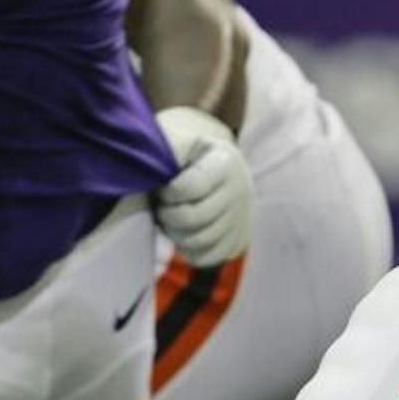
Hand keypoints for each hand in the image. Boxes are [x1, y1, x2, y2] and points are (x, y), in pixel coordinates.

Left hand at [152, 106, 253, 267]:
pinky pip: (206, 258)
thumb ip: (169, 149)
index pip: (192, 187)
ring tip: (169, 218)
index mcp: (226, 161)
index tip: (163, 188)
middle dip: (168, 214)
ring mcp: (242, 218)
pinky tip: (182, 233)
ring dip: (175, 233)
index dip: (170, 192)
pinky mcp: (238, 241)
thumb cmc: (188, 154)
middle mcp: (240, 190)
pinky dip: (187, 250)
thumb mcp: (181, 141)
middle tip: (162, 206)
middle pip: (194, 218)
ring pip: (200, 241)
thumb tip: (156, 172)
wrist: (216, 170)